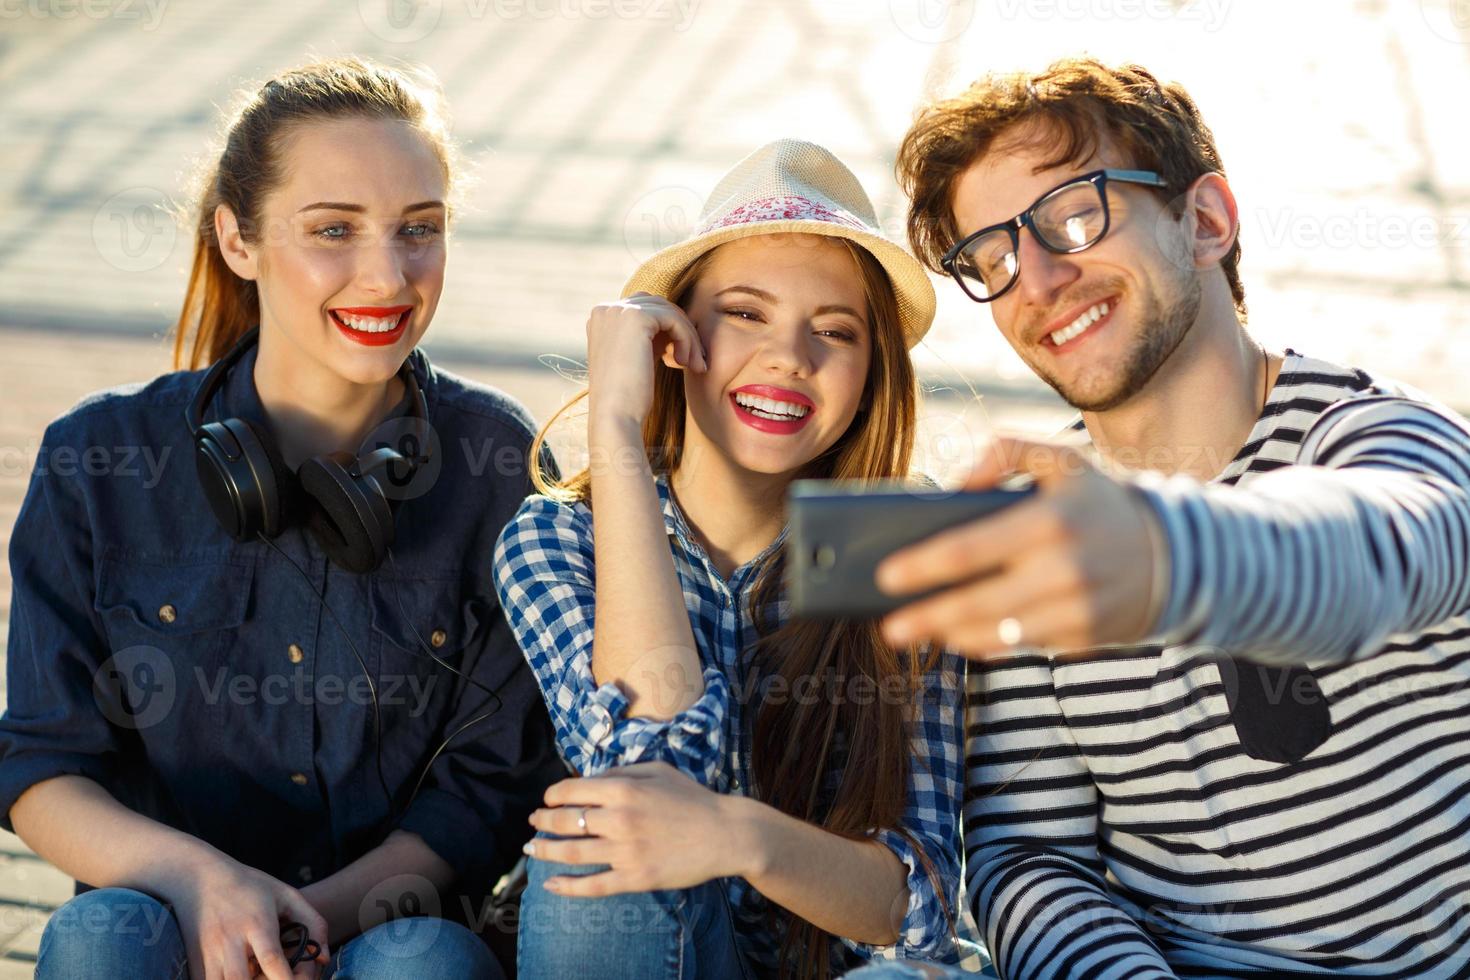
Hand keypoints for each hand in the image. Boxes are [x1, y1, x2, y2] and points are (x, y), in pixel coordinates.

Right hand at [158, 850, 328, 979]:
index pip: (271, 958)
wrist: (198, 878)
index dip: (285, 979)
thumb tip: (324, 958)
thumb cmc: (250, 886)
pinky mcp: (196, 962)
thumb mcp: (286, 894)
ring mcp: (209, 953)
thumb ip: (312, 923)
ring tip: (261, 977)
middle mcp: (230, 940)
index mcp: (257, 923)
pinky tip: (244, 976)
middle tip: (280, 979)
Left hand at [525, 762, 740, 895]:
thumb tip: (590, 780)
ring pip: (572, 854)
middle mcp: (619, 820)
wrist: (724, 833)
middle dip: (542, 822)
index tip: (548, 800)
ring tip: (532, 850)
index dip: (552, 795)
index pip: (571, 791)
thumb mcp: (657, 770)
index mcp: (623, 789)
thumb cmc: (692, 798)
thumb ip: (621, 771)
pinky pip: (593, 886)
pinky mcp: (634, 878)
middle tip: (533, 823)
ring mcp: (625, 852)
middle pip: (565, 822)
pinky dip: (567, 887)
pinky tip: (550, 885)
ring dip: (545, 851)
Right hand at [585, 292, 706, 428]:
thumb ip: (648, 337)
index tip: (679, 357)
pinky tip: (687, 363)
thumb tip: (674, 325)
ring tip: (694, 365)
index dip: (667, 331)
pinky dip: (686, 339)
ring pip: (668, 312)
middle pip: (658, 306)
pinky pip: (674, 320)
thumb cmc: (627, 397)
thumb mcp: (635, 358)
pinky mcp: (635, 317)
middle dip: (680, 331)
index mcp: (601, 318)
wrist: (615, 416)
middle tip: (693, 360)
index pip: (645, 310)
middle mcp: (606, 310)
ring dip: (687, 337)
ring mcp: (618, 311)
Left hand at [875, 435, 1160, 657]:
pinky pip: (1020, 647)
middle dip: (925, 618)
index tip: (886, 576)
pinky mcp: (1084, 639)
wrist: (1175, 553)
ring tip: (916, 631)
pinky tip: (959, 636)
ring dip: (949, 636)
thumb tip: (956, 484)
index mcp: (1049, 522)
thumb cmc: (1098, 502)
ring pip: (995, 635)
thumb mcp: (1061, 459)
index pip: (968, 550)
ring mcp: (1075, 611)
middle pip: (974, 604)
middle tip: (888, 627)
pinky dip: (986, 644)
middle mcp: (1063, 571)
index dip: (921, 567)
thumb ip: (1005, 451)